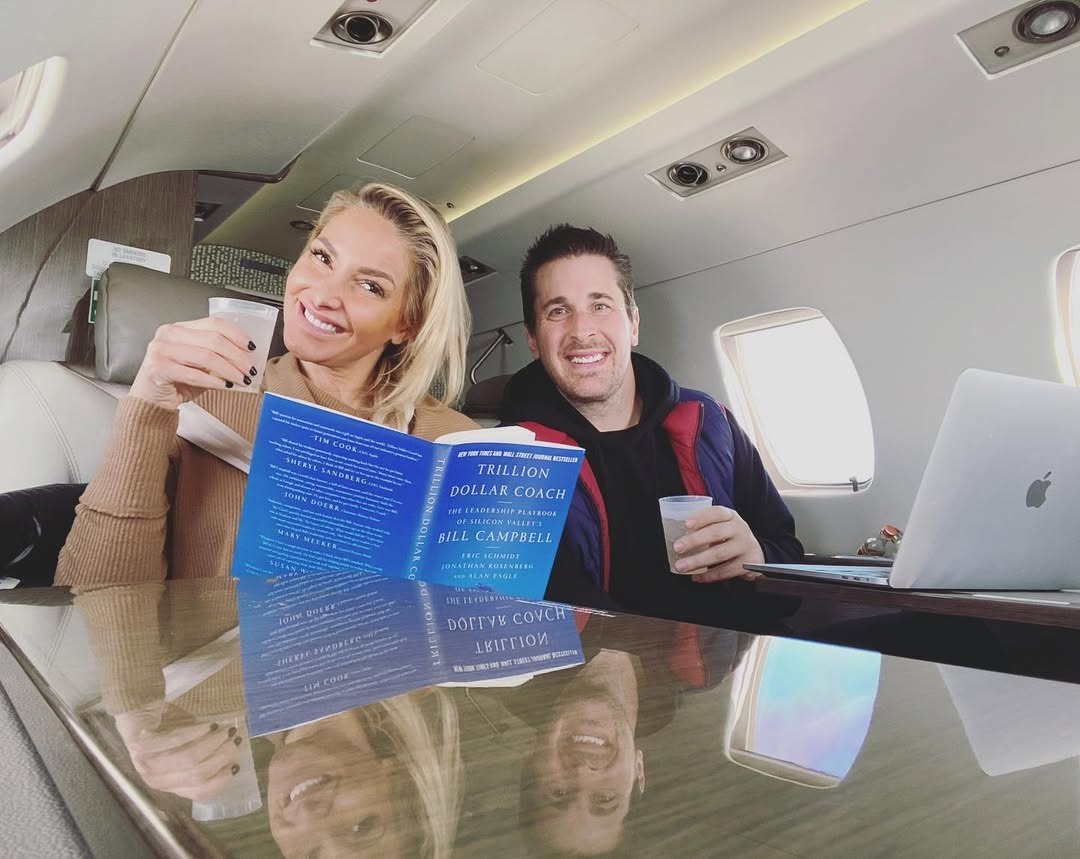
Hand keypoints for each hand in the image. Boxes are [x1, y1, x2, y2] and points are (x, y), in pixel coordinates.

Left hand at [114, 706, 243, 801]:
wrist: (138, 711)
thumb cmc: (167, 730)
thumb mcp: (185, 750)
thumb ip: (202, 760)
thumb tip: (232, 759)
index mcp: (169, 785)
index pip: (198, 793)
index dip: (220, 781)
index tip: (236, 765)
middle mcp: (156, 780)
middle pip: (196, 775)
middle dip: (221, 757)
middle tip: (235, 741)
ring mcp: (146, 764)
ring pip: (188, 759)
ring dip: (212, 743)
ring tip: (226, 731)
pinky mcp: (141, 745)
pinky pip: (175, 741)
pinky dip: (196, 733)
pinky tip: (209, 725)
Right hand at [129, 318, 257, 409]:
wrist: (151, 400)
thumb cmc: (176, 381)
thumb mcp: (200, 365)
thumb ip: (217, 356)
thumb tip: (245, 358)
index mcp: (179, 328)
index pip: (213, 323)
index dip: (236, 334)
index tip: (251, 347)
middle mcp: (169, 334)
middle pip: (213, 339)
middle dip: (237, 356)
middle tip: (250, 370)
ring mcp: (161, 350)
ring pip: (206, 356)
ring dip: (229, 370)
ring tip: (241, 380)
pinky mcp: (159, 368)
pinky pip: (194, 375)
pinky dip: (214, 381)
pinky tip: (225, 386)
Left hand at [671, 505, 764, 582]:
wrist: (754, 552)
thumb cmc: (730, 536)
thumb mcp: (722, 525)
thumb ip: (705, 527)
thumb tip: (676, 535)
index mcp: (731, 516)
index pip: (717, 512)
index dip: (701, 517)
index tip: (686, 524)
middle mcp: (740, 529)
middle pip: (716, 533)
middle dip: (694, 540)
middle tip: (678, 548)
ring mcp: (744, 546)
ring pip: (719, 553)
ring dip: (698, 561)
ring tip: (682, 566)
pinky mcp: (747, 563)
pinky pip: (725, 571)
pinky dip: (709, 575)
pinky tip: (696, 577)